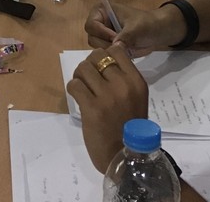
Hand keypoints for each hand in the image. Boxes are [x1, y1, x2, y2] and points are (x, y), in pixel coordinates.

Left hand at [66, 47, 147, 172]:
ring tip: (83, 88)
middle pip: (97, 56)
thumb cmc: (129, 127)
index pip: (116, 50)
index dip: (104, 55)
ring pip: (83, 68)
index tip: (101, 67)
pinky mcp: (92, 108)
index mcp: (136, 81)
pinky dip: (73, 88)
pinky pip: (74, 84)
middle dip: (89, 64)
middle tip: (88, 79)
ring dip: (79, 76)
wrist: (125, 158)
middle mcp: (123, 85)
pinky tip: (78, 98)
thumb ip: (123, 77)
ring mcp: (107, 96)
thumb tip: (106, 53)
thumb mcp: (135, 98)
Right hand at [85, 2, 182, 57]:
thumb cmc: (147, 23)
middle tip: (123, 47)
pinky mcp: (110, 45)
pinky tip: (127, 53)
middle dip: (107, 44)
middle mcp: (99, 23)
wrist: (160, 30)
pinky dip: (116, 56)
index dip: (102, 33)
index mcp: (101, 11)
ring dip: (112, 52)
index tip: (116, 38)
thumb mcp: (136, 28)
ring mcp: (104, 35)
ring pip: (98, 48)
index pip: (91, 25)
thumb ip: (125, 36)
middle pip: (92, 38)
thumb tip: (114, 46)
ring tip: (127, 49)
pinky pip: (106, 55)